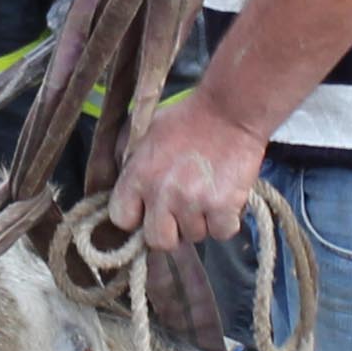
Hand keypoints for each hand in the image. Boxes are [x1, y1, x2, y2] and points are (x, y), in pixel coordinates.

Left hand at [108, 94, 269, 253]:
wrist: (230, 109)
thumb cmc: (187, 118)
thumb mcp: (144, 130)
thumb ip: (128, 160)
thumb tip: (120, 188)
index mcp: (138, 175)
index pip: (122, 219)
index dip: (137, 217)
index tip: (149, 209)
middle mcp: (162, 193)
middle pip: (158, 241)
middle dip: (171, 229)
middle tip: (182, 210)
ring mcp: (193, 202)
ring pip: (193, 236)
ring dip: (201, 222)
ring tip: (207, 194)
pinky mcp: (223, 207)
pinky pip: (222, 233)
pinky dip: (225, 221)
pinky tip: (225, 199)